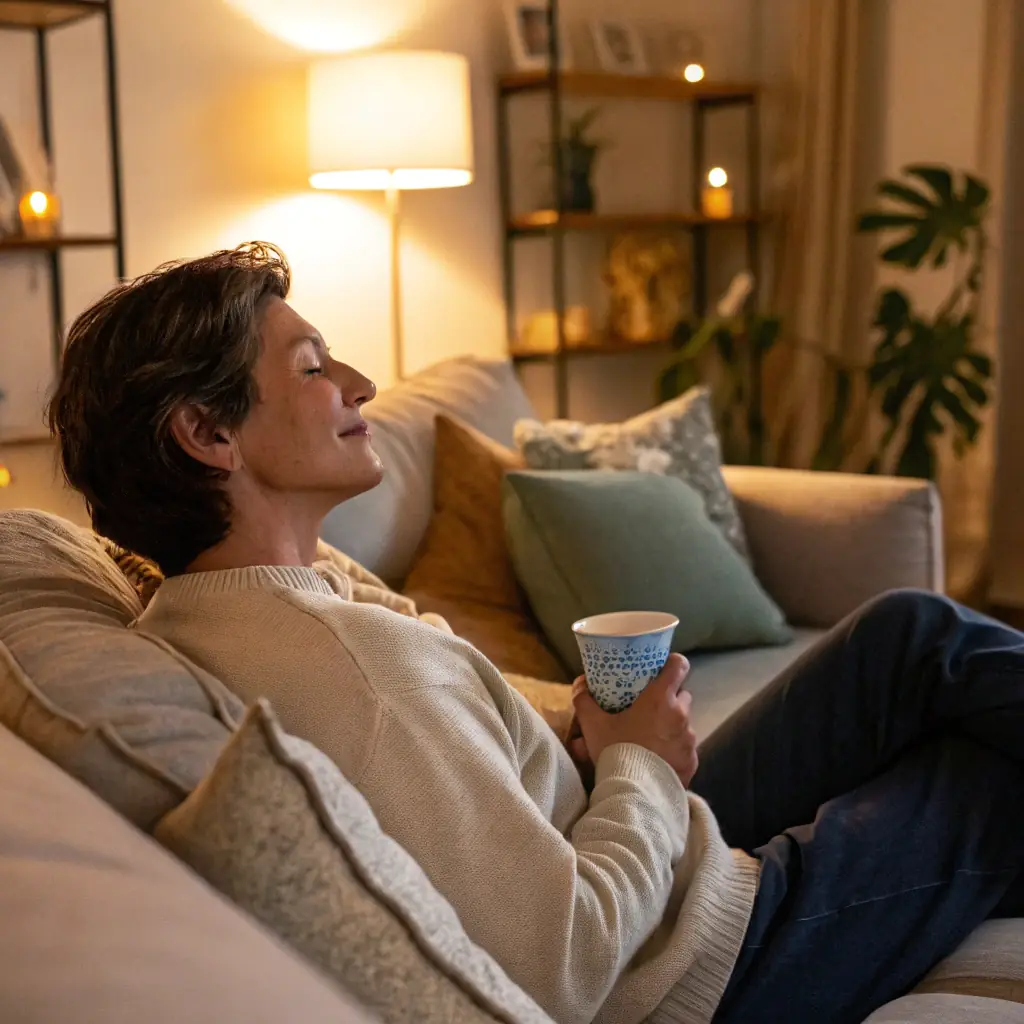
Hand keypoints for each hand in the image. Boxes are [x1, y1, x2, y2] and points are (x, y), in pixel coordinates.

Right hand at [571, 653, 698, 787]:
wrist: (634, 792)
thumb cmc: (615, 750)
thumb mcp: (593, 724)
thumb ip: (585, 701)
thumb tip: (579, 684)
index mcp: (660, 699)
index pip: (679, 665)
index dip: (672, 663)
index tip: (662, 667)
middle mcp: (681, 715)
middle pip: (682, 695)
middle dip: (670, 698)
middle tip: (650, 707)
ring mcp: (689, 739)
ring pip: (685, 722)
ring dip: (672, 725)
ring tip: (651, 737)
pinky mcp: (692, 761)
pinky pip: (686, 748)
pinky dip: (675, 749)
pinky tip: (659, 758)